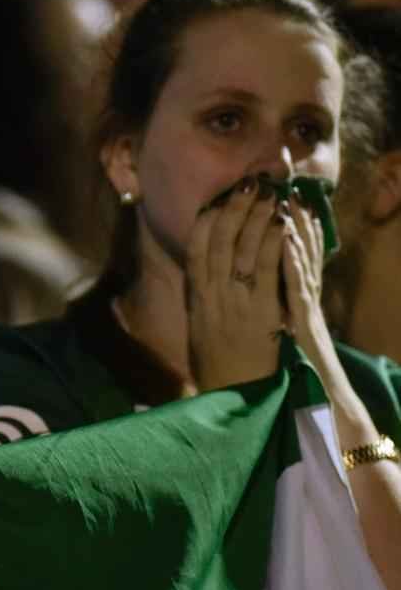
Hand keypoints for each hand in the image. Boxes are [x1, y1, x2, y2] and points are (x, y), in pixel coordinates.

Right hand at [187, 176, 287, 389]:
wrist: (231, 399)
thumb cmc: (217, 367)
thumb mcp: (200, 328)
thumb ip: (203, 299)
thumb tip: (205, 273)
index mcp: (196, 299)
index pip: (195, 250)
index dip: (207, 220)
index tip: (218, 199)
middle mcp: (211, 297)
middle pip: (220, 242)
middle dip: (234, 210)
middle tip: (249, 185)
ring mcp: (235, 303)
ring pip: (243, 250)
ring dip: (257, 219)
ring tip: (270, 196)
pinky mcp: (261, 314)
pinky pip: (268, 271)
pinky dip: (274, 246)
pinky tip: (282, 227)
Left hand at [281, 192, 334, 360]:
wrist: (321, 399)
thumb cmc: (295, 367)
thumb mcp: (284, 331)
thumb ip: (281, 308)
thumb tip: (268, 287)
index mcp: (296, 301)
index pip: (294, 258)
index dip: (293, 230)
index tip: (285, 202)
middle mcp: (303, 300)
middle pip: (301, 253)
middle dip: (296, 221)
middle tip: (288, 190)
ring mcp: (305, 309)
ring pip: (301, 262)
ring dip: (296, 231)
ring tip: (289, 202)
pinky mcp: (302, 323)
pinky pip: (295, 287)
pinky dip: (290, 261)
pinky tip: (284, 240)